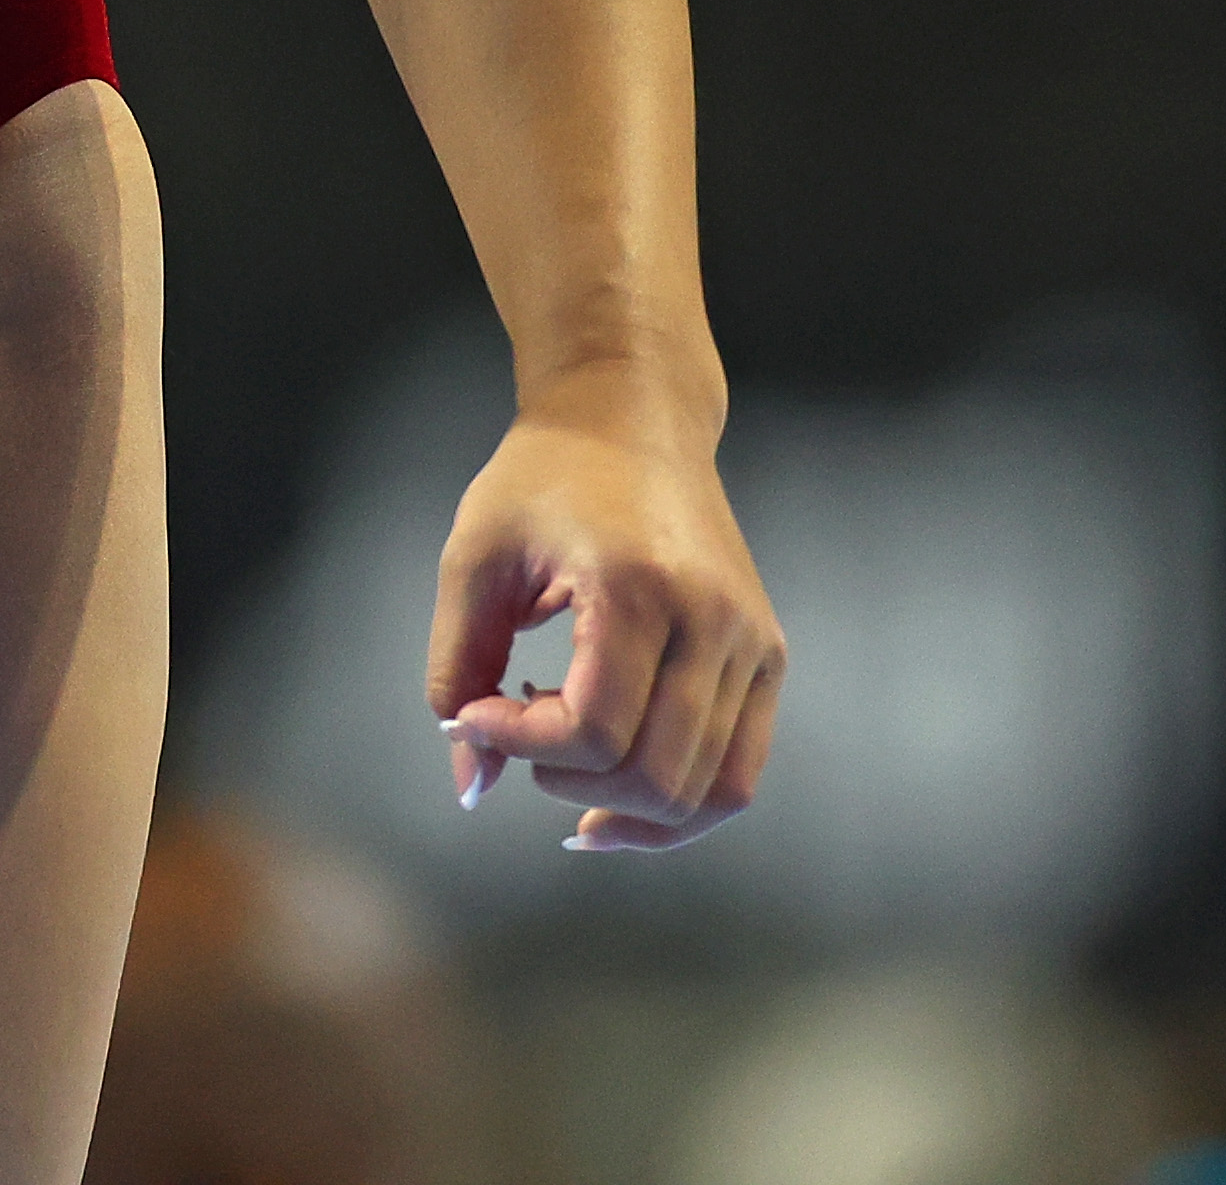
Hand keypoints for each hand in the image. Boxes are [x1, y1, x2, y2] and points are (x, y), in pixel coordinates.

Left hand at [425, 379, 782, 852]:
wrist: (630, 417)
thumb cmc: (540, 481)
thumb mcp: (472, 562)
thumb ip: (457, 675)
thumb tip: (472, 788)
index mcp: (638, 585)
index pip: (593, 730)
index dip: (518, 744)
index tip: (473, 709)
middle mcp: (714, 618)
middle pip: (654, 777)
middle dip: (568, 781)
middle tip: (518, 729)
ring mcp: (753, 641)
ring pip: (706, 794)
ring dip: (621, 805)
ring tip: (562, 762)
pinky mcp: (768, 657)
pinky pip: (737, 776)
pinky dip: (678, 810)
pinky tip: (611, 802)